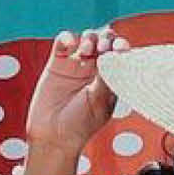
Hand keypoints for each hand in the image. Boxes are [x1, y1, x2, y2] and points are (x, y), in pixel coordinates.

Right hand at [24, 25, 127, 157]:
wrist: (52, 136)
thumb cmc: (79, 125)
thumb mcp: (99, 103)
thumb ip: (106, 79)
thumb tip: (114, 56)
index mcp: (110, 80)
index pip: (120, 56)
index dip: (121, 48)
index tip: (120, 49)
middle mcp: (95, 70)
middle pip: (105, 42)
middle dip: (106, 39)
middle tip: (103, 48)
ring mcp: (76, 65)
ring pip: (86, 38)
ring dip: (89, 38)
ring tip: (87, 49)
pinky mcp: (57, 63)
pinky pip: (63, 42)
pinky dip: (67, 38)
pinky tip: (70, 44)